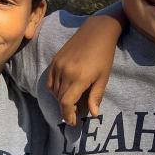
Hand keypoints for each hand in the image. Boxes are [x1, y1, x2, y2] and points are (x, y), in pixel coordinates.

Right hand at [47, 10, 123, 125]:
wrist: (97, 31)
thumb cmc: (104, 55)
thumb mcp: (103, 77)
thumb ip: (96, 96)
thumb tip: (93, 114)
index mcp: (79, 78)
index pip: (66, 103)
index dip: (67, 115)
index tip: (73, 122)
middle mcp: (65, 72)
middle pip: (59, 98)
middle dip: (66, 109)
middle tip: (75, 113)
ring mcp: (58, 65)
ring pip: (53, 90)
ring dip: (60, 99)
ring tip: (71, 102)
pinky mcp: (55, 60)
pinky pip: (50, 80)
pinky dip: (54, 89)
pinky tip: (63, 90)